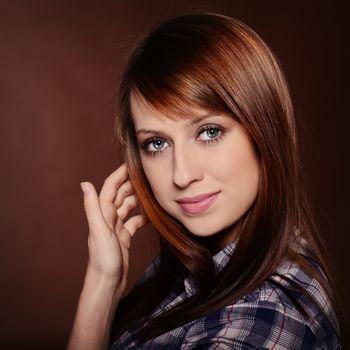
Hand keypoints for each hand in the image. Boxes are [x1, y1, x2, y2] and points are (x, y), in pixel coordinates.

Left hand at [80, 163, 147, 296]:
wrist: (107, 284)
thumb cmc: (103, 259)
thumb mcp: (99, 231)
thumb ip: (92, 207)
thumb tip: (84, 183)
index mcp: (102, 213)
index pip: (111, 188)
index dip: (120, 174)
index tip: (132, 163)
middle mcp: (109, 218)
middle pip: (121, 195)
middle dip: (132, 183)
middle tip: (147, 174)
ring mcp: (117, 228)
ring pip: (129, 207)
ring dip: (138, 198)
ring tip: (152, 190)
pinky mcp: (124, 237)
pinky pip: (135, 221)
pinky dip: (143, 216)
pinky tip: (152, 213)